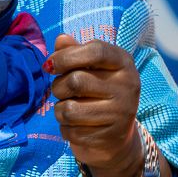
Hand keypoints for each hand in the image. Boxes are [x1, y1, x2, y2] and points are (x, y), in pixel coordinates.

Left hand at [47, 33, 142, 176]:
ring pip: (69, 110)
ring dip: (59, 111)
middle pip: (76, 81)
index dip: (66, 56)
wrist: (115, 136)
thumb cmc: (97, 93)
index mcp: (124, 63)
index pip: (95, 50)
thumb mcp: (90, 68)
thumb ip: (74, 52)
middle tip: (61, 91)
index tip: (49, 66)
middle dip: (58, 87)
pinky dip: (66, 129)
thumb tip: (61, 39)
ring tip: (69, 109)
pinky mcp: (110, 138)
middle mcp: (128, 86)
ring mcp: (121, 114)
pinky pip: (71, 131)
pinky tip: (77, 127)